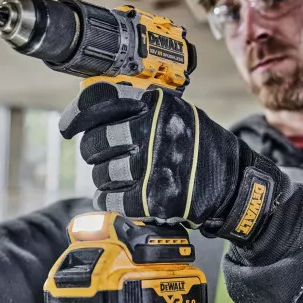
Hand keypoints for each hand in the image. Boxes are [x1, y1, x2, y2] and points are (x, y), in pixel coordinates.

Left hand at [59, 82, 286, 242]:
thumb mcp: (178, 112)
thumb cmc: (202, 147)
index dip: (76, 116)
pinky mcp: (153, 199)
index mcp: (157, 105)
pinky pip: (111, 201)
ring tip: (120, 178)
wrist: (235, 184)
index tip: (67, 127)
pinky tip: (120, 197)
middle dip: (94, 152)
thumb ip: (141, 108)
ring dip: (104, 179)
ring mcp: (153, 166)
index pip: (100, 102)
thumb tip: (94, 109)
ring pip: (101, 174)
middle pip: (95, 143)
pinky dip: (110, 201)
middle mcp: (153, 132)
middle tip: (103, 157)